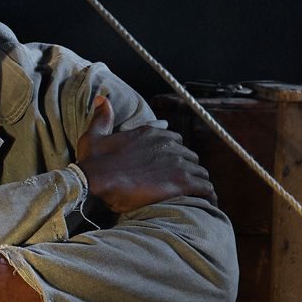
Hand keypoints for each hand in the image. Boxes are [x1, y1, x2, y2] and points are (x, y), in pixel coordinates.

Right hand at [74, 93, 216, 213]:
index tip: (170, 163)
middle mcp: (168, 144)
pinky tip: (208, 202)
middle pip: (189, 155)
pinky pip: (204, 187)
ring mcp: (176, 162)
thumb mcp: (94, 136)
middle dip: (187, 167)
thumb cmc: (93, 162)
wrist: (95, 180)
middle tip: (182, 182)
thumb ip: (103, 117)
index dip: (174, 152)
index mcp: (151, 133)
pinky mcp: (181, 181)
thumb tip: (103, 99)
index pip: (174, 138)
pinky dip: (208, 195)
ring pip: (199, 171)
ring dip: (198, 181)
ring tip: (196, 195)